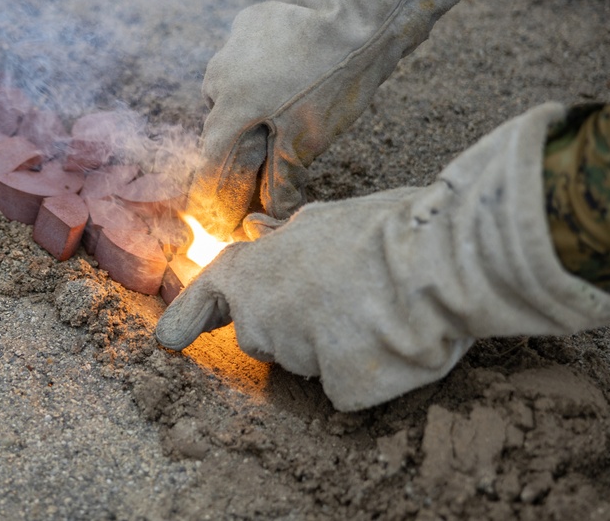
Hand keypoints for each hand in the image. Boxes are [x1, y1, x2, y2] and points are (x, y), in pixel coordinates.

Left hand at [161, 104, 609, 410]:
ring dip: (336, 342)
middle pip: (266, 335)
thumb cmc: (383, 229)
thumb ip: (280, 239)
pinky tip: (393, 338)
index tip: (169, 337)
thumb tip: (255, 229)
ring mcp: (298, 358)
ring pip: (311, 360)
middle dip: (293, 321)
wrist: (440, 259)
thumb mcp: (321, 220)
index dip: (188, 314)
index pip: (209, 296)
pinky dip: (369, 370)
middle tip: (343, 290)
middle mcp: (263, 321)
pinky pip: (349, 385)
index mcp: (251, 274)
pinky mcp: (339, 389)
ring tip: (380, 304)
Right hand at [187, 0, 525, 234]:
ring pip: (231, 88)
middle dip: (238, 146)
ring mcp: (231, 44)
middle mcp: (219, 75)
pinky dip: (259, 72)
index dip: (214, 193)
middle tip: (267, 159)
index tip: (221, 215)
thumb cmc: (333, 83)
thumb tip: (268, 217)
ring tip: (286, 107)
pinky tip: (290, 73)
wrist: (358, 16)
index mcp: (230, 107)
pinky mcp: (249, 21)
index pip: (211, 160)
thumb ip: (280, 178)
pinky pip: (245, 58)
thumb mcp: (308, 141)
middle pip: (220, 124)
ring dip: (249, 105)